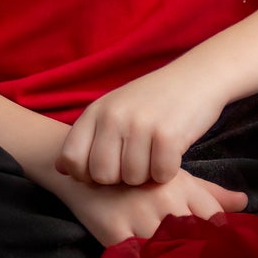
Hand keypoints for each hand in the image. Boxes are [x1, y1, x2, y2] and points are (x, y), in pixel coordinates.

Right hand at [48, 164, 247, 248]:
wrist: (88, 168)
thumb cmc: (140, 178)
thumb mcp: (175, 178)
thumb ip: (210, 193)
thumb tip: (245, 202)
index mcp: (181, 185)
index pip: (213, 219)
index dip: (222, 243)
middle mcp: (163, 199)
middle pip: (194, 240)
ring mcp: (137, 216)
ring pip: (166, 254)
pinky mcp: (113, 232)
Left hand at [53, 62, 228, 188]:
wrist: (196, 77)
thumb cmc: (152, 100)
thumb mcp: (113, 110)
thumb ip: (88, 138)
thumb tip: (61, 169)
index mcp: (96, 111)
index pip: (71, 160)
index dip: (87, 175)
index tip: (107, 168)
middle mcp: (113, 116)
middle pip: (103, 176)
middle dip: (121, 178)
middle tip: (137, 160)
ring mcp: (139, 124)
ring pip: (133, 179)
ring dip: (148, 175)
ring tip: (155, 152)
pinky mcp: (168, 135)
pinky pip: (160, 176)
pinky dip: (169, 171)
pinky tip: (172, 153)